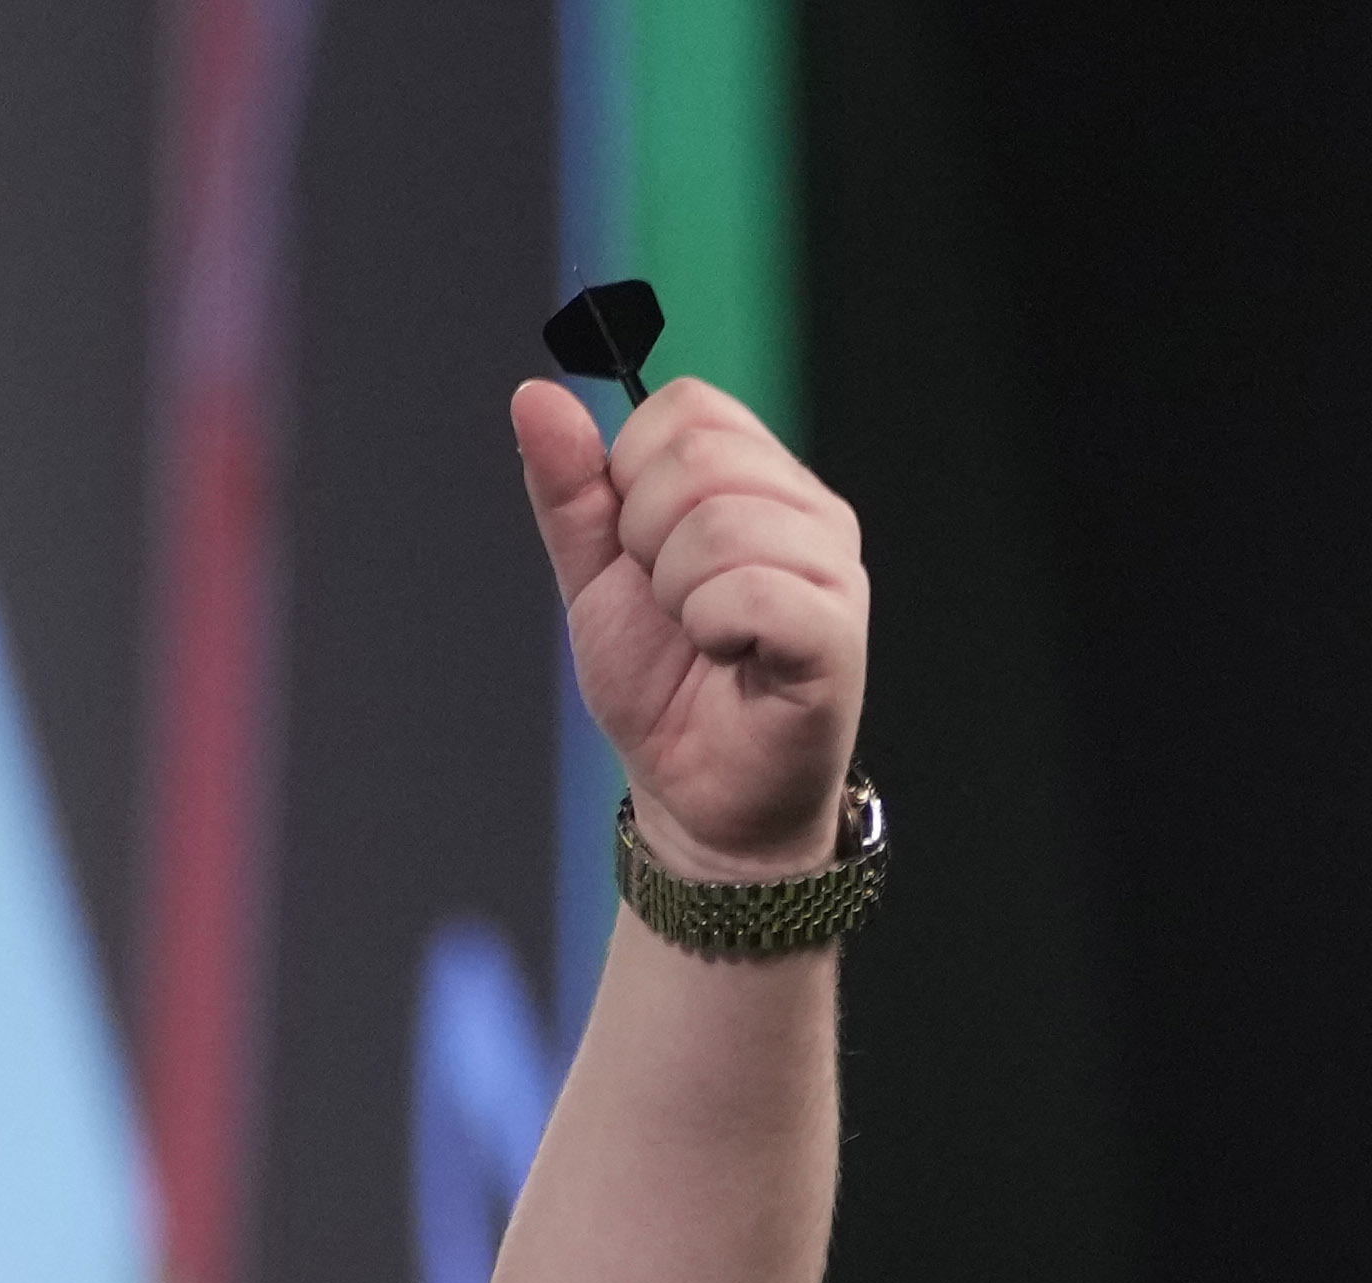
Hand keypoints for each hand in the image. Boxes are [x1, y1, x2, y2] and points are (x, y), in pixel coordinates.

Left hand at [506, 375, 866, 884]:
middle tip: (671, 604)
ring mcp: (831, 567)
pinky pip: (754, 591)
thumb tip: (536, 397)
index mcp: (756, 480)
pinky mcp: (835, 631)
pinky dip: (713, 628)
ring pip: (721, 524)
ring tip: (701, 637)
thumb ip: (570, 491)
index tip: (641, 551)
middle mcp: (806, 510)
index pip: (686, 406)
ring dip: (677, 596)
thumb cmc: (664, 686)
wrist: (695, 796)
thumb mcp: (595, 579)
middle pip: (698, 458)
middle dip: (647, 541)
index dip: (632, 477)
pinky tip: (728, 657)